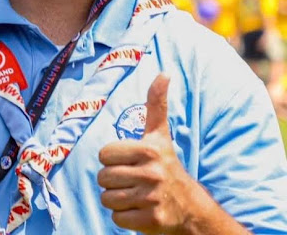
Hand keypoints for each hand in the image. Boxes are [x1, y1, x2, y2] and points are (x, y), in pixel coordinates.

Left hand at [98, 74, 196, 233]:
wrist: (189, 206)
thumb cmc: (166, 164)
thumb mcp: (160, 133)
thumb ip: (156, 103)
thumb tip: (164, 72)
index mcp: (148, 149)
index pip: (104, 154)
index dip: (112, 159)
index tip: (129, 161)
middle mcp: (151, 173)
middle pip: (103, 177)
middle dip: (113, 180)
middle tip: (131, 179)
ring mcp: (151, 199)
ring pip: (107, 199)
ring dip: (117, 199)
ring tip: (134, 194)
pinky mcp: (151, 221)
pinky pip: (117, 219)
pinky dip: (124, 217)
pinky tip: (139, 210)